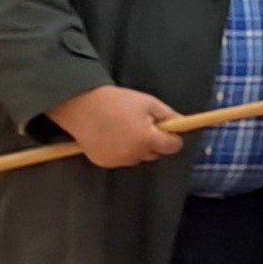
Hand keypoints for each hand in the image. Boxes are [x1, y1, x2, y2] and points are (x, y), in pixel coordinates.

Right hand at [45, 85, 181, 167]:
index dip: (172, 138)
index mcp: (147, 139)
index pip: (172, 147)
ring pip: (138, 158)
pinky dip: (121, 151)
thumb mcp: (147, 102)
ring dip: (138, 148)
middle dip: (153, 142)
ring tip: (124, 129)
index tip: (168, 130)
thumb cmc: (116, 101)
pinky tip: (112, 136)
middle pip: (155, 153)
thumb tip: (182, 124)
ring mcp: (118, 160)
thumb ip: (168, 115)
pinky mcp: (104, 162)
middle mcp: (134, 154)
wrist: (80, 105)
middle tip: (141, 125)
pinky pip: (121, 160)